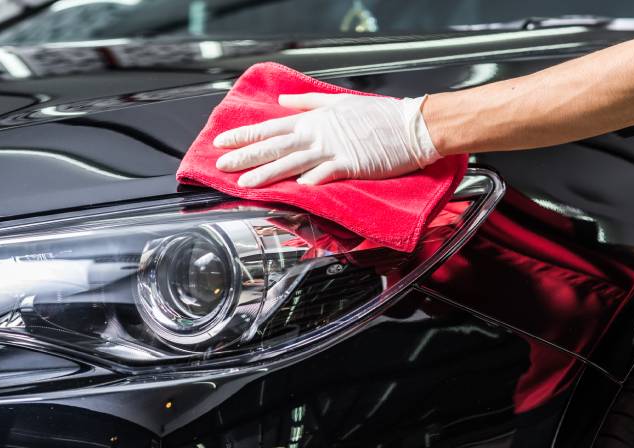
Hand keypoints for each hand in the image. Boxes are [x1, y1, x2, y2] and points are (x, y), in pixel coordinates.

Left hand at [214, 93, 439, 186]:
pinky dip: (311, 180)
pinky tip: (296, 190)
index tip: (222, 141)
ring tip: (245, 182)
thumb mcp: (339, 102)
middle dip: (245, 156)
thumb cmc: (379, 116)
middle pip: (274, 146)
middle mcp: (318, 134)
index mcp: (314, 120)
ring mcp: (333, 149)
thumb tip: (282, 101)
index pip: (271, 128)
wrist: (412, 126)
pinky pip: (327, 173)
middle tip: (221, 165)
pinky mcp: (350, 164)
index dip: (245, 135)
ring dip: (267, 173)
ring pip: (292, 162)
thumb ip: (308, 103)